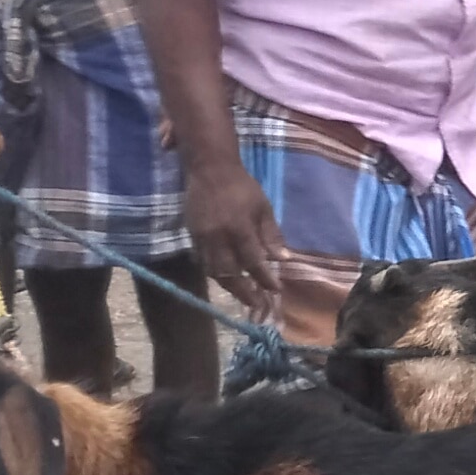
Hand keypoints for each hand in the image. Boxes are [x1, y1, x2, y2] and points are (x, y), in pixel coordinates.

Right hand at [185, 159, 291, 320]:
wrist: (209, 170)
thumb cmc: (242, 187)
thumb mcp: (263, 207)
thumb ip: (271, 235)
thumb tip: (283, 259)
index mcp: (239, 228)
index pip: (253, 261)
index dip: (264, 278)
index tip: (275, 290)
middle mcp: (219, 237)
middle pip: (230, 274)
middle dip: (244, 292)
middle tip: (257, 304)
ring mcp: (203, 239)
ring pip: (214, 272)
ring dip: (229, 287)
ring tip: (243, 296)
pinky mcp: (192, 237)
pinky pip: (203, 263)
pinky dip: (215, 274)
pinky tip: (226, 279)